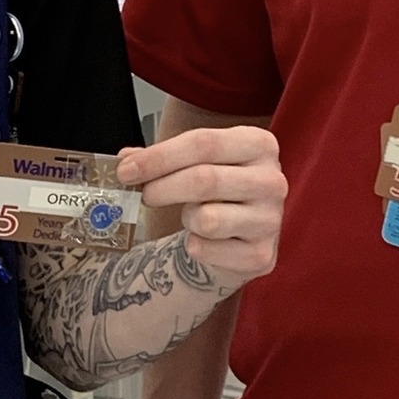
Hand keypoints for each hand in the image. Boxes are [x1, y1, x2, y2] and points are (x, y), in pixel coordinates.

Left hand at [119, 125, 284, 287]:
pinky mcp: (261, 255)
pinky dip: (194, 245)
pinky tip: (203, 239)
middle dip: (162, 187)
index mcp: (259, 144)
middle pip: (205, 180)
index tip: (126, 170)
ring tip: (190, 216)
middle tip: (141, 195)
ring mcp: (271, 220)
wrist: (241, 233)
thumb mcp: (194, 162)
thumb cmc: (217, 190)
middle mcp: (272, 180)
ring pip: (207, 219)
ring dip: (186, 218)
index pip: (204, 143)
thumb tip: (127, 161)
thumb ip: (160, 158)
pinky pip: (208, 249)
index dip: (160, 157)